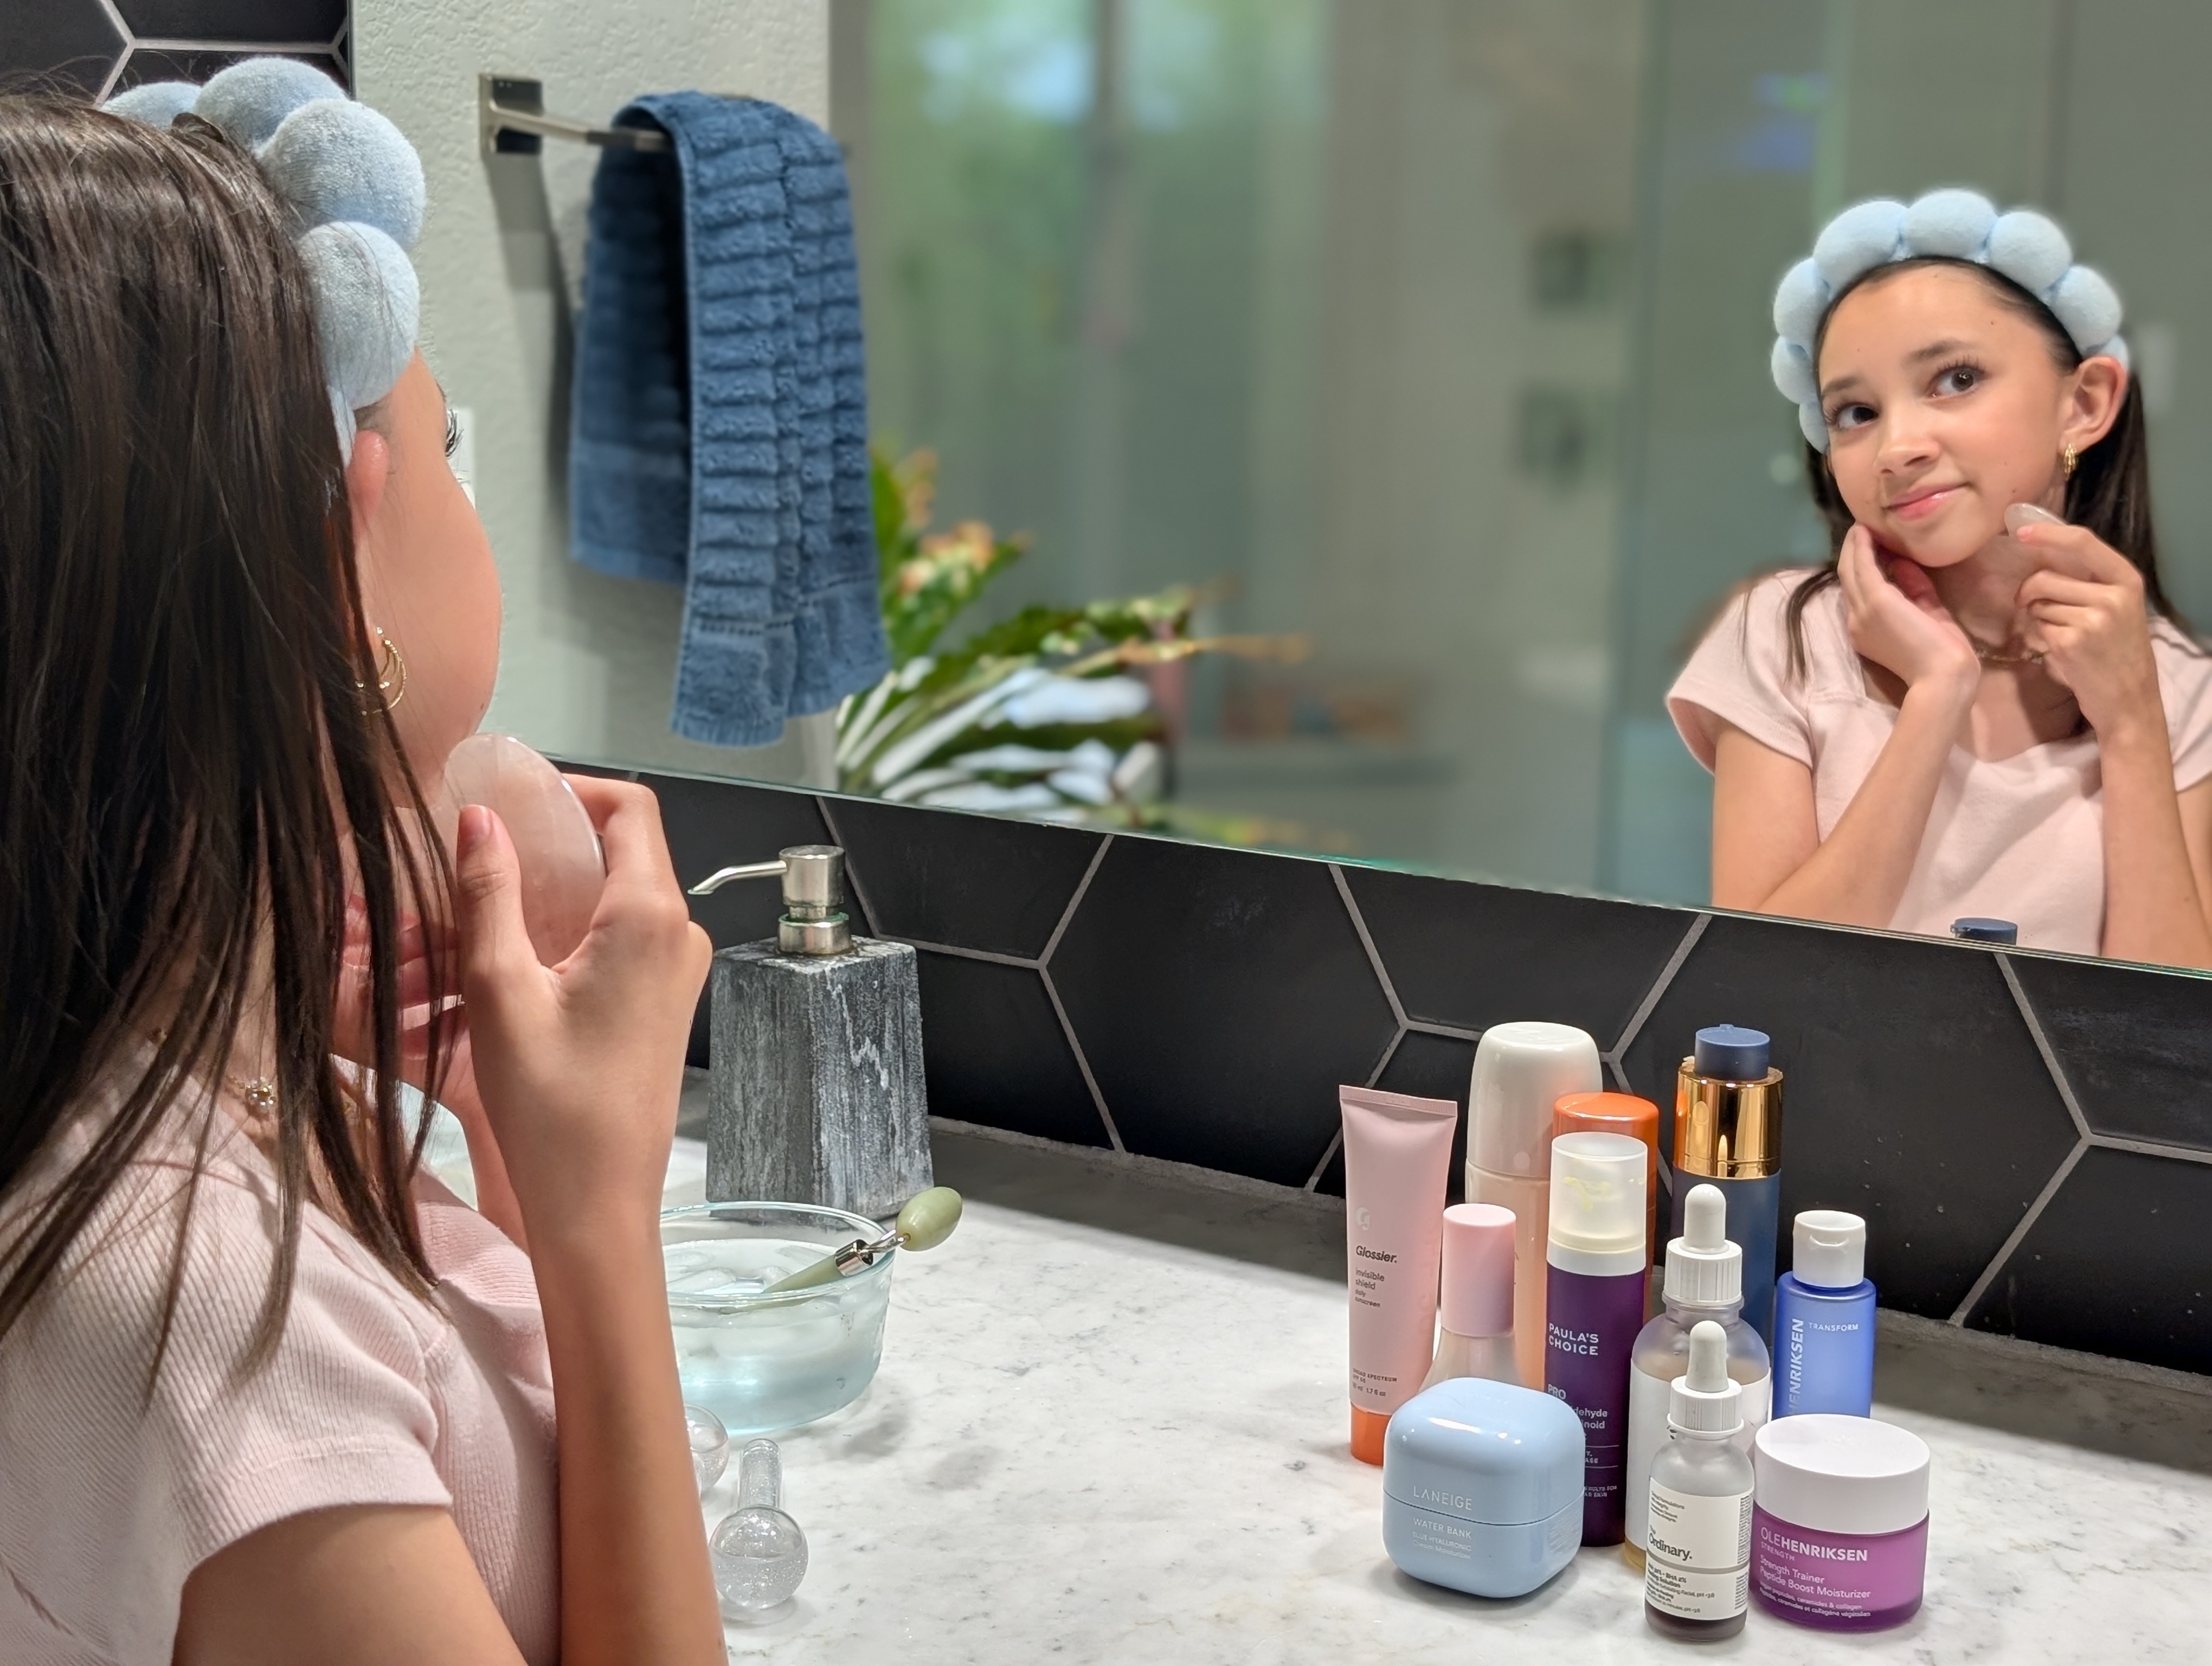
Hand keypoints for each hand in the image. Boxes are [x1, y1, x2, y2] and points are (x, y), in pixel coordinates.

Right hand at [452, 778, 710, 1242]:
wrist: (600, 1205)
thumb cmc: (553, 1110)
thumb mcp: (500, 991)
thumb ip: (488, 895)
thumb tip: (478, 818)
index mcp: (650, 917)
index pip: (630, 807)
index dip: (572, 788)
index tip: (511, 797)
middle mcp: (679, 934)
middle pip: (620, 849)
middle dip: (549, 842)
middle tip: (478, 853)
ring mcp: (676, 970)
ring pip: (613, 898)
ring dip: (549, 894)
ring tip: (478, 911)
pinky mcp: (662, 1003)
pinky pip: (617, 940)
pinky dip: (565, 934)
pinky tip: (508, 958)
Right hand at [1837, 523, 1979, 696]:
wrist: (1943, 675)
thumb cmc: (1940, 652)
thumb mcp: (1927, 613)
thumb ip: (1914, 589)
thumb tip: (1901, 563)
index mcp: (1866, 629)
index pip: (1858, 592)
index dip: (1860, 568)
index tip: (1869, 547)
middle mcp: (1856, 620)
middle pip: (1848, 578)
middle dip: (1852, 553)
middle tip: (1860, 530)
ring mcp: (1863, 611)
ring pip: (1851, 570)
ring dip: (1855, 546)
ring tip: (1861, 526)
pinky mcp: (1876, 600)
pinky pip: (1863, 566)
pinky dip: (1863, 547)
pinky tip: (1865, 532)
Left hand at [2013, 520, 2163, 738]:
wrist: (2128, 698)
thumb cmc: (2116, 651)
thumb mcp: (2117, 607)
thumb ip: (2088, 582)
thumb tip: (2041, 555)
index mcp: (2126, 580)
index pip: (2083, 542)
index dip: (2048, 534)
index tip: (2022, 531)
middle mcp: (2113, 596)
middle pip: (2046, 577)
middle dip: (2029, 592)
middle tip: (2030, 606)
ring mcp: (2093, 619)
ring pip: (2038, 604)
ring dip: (2038, 618)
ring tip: (2063, 636)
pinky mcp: (2071, 643)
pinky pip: (2037, 628)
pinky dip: (2041, 639)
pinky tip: (2061, 652)